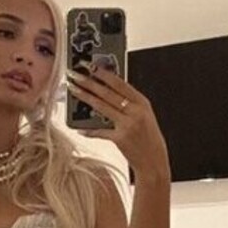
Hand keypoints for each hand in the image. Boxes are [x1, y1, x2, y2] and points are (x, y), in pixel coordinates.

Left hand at [66, 64, 169, 178]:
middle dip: (88, 82)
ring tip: (73, 90)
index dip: (103, 73)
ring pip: (101, 106)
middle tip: (74, 75)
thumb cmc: (148, 139)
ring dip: (84, 97)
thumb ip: (129, 104)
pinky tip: (80, 128)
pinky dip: (89, 130)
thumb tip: (105, 92)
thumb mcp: (144, 116)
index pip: (120, 83)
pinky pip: (100, 131)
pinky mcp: (120, 139)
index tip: (90, 65)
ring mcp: (128, 125)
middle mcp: (136, 112)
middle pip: (107, 93)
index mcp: (142, 103)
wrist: (154, 162)